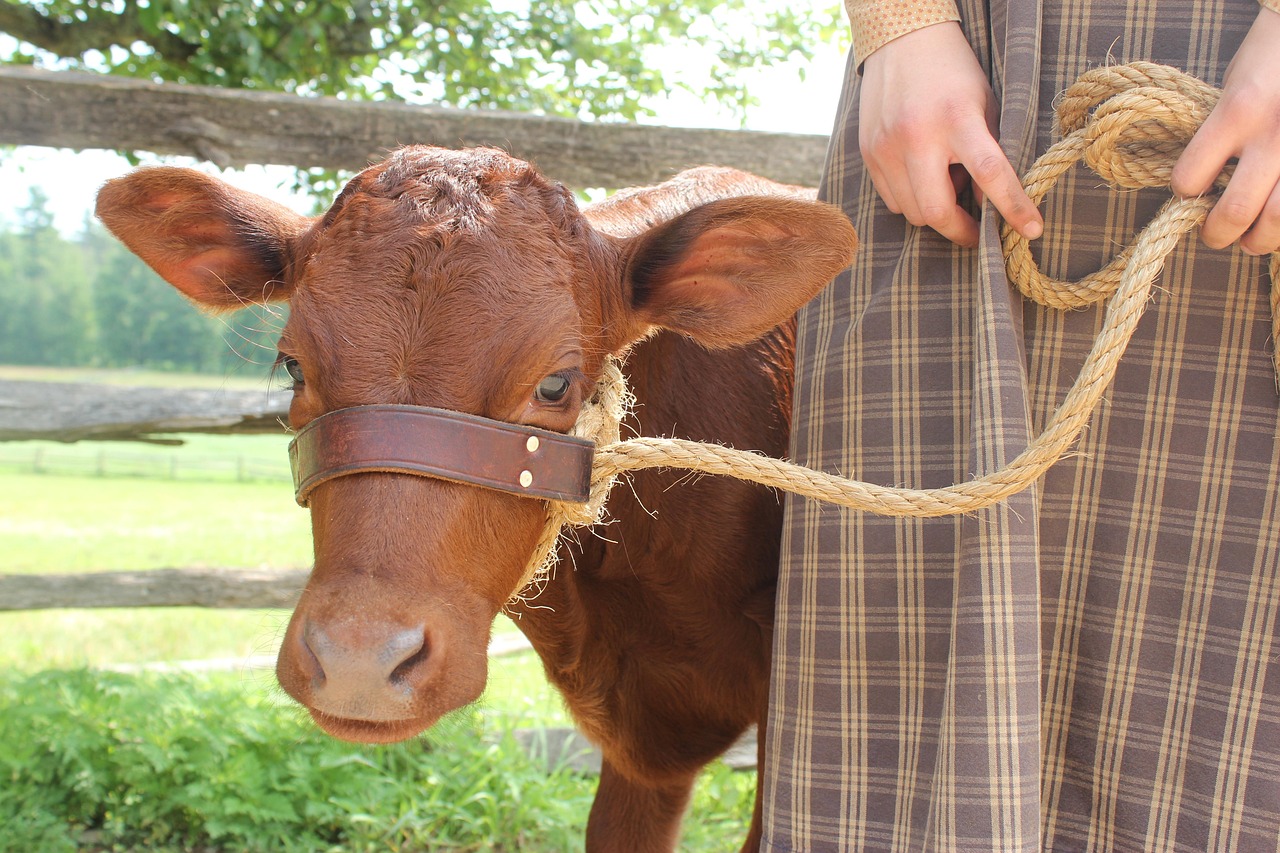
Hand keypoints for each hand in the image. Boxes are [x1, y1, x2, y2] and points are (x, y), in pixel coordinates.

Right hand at [858, 22, 1042, 246]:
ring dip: (935, 209)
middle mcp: (916, 135)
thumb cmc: (953, 73)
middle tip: (978, 230)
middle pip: (936, 210)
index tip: (1032, 230)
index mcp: (957, 118)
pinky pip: (892, 200)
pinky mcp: (868, 153)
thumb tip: (987, 205)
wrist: (902, 41)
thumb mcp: (985, 105)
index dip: (1013, 207)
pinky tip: (923, 173)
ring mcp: (886, 147)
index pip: (990, 173)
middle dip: (960, 230)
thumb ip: (990, 153)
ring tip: (946, 180)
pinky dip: (912, 198)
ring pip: (912, 211)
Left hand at [1171, 7, 1279, 254]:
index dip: (1184, 191)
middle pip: (1234, 212)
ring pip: (1277, 220)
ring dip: (1258, 240)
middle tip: (1215, 232)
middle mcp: (1273, 134)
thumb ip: (1219, 135)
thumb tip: (1203, 187)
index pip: (1189, 178)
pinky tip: (1278, 217)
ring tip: (1251, 238)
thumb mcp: (1233, 89)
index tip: (1189, 191)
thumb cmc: (1269, 61)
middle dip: (1217, 232)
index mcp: (1237, 111)